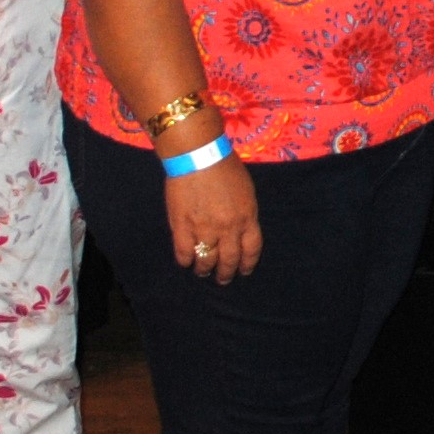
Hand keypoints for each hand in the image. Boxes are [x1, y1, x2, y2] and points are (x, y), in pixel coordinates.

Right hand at [165, 155, 263, 284]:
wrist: (198, 155)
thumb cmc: (225, 166)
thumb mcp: (246, 190)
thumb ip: (245, 212)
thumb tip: (240, 230)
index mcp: (247, 217)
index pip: (251, 250)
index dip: (247, 264)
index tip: (243, 271)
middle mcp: (228, 228)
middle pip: (229, 260)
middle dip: (226, 273)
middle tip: (222, 279)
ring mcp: (204, 228)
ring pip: (206, 260)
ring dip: (205, 269)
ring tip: (203, 272)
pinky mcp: (182, 226)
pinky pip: (184, 252)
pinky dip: (185, 260)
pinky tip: (186, 262)